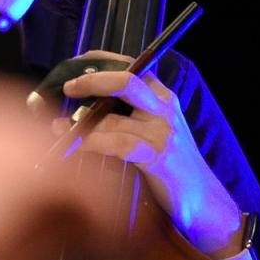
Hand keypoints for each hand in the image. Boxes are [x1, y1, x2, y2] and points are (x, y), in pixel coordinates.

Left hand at [54, 51, 243, 257]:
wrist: (202, 198)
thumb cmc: (169, 165)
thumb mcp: (153, 131)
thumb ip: (128, 115)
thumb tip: (82, 108)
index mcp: (163, 98)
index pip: (133, 67)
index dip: (102, 61)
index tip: (75, 65)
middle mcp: (164, 109)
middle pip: (127, 81)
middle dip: (92, 80)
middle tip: (67, 87)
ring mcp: (162, 132)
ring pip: (114, 118)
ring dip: (80, 123)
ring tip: (57, 127)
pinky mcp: (158, 157)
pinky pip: (118, 145)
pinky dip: (91, 144)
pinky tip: (74, 147)